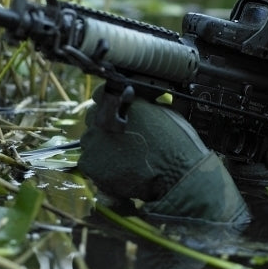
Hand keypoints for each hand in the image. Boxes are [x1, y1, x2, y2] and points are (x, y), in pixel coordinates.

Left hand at [78, 87, 249, 224]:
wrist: (176, 174)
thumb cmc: (178, 145)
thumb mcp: (166, 114)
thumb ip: (144, 107)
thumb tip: (139, 107)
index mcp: (123, 102)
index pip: (101, 95)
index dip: (107, 104)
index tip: (111, 111)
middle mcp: (104, 117)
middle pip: (94, 117)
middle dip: (104, 126)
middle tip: (121, 140)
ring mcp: (94, 140)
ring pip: (90, 140)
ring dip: (102, 147)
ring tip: (123, 159)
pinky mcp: (90, 162)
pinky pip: (89, 162)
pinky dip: (101, 167)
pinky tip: (119, 171)